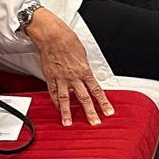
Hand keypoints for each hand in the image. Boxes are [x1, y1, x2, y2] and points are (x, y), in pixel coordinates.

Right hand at [25, 8, 113, 126]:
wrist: (52, 35)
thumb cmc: (67, 40)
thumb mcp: (82, 54)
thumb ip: (84, 67)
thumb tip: (87, 75)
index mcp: (84, 70)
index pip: (97, 91)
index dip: (103, 103)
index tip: (108, 112)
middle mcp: (73, 76)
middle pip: (84, 98)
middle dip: (90, 112)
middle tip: (94, 123)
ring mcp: (61, 77)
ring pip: (66, 98)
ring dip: (67, 112)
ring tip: (68, 122)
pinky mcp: (50, 76)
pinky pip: (53, 91)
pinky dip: (55, 100)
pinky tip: (57, 107)